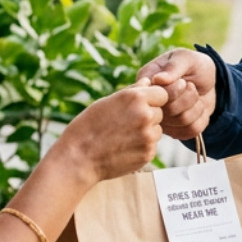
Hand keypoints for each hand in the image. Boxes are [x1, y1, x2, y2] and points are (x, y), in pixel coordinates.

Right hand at [53, 83, 167, 181]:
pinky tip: (123, 148)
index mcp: (135, 98)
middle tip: (125, 124)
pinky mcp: (148, 153)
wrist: (79, 158)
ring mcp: (148, 136)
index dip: (152, 99)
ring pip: (157, 130)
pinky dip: (142, 147)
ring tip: (123, 137)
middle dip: (148, 116)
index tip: (139, 106)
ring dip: (146, 132)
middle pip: (159, 113)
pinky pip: (152, 146)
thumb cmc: (88, 126)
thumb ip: (132, 91)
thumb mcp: (107, 102)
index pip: (162, 94)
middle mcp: (145, 115)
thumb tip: (148, 82)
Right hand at [138, 48, 215, 140]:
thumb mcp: (186, 58)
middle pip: (169, 112)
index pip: (156, 96)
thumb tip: (158, 79)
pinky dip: (201, 118)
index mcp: (147, 84)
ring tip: (195, 95)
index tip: (184, 81)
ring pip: (182, 122)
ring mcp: (162, 121)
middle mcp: (151, 105)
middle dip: (189, 97)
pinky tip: (197, 108)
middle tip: (192, 86)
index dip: (175, 91)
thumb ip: (174, 67)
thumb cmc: (194, 66)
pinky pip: (191, 131)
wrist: (209, 81)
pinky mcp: (176, 131)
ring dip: (197, 106)